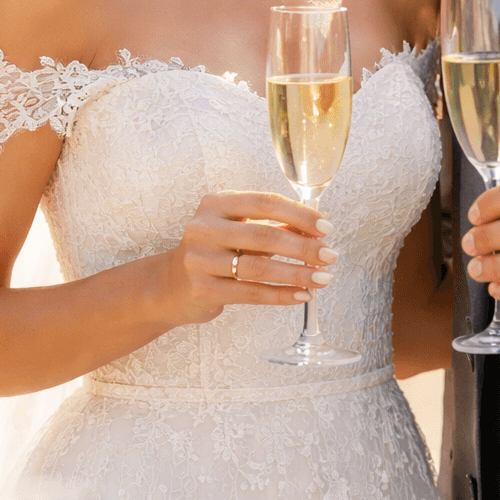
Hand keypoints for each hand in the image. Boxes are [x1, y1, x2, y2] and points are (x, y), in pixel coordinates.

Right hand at [156, 191, 336, 323]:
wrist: (169, 286)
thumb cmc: (214, 252)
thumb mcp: (237, 230)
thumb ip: (272, 226)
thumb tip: (316, 230)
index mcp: (216, 204)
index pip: (265, 203)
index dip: (299, 214)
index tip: (326, 227)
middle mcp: (204, 228)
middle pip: (264, 235)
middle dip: (303, 247)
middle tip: (330, 256)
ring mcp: (200, 260)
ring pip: (259, 268)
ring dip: (297, 274)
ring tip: (322, 278)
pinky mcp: (202, 289)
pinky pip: (251, 293)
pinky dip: (281, 295)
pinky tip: (302, 295)